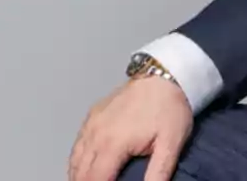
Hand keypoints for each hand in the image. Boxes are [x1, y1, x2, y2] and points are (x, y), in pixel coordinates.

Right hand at [69, 76, 193, 180]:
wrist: (166, 74)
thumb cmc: (170, 109)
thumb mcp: (172, 144)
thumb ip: (158, 172)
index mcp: (113, 144)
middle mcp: (96, 135)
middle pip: (81, 174)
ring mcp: (92, 123)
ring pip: (75, 161)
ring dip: (80, 176)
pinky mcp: (93, 115)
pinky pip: (77, 145)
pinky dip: (78, 161)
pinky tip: (85, 169)